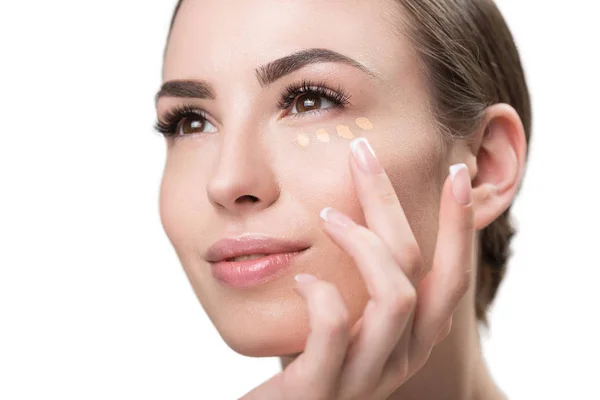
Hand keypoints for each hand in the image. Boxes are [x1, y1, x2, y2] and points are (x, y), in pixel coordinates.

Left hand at [240, 138, 473, 399]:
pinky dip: (320, 293)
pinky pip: (335, 328)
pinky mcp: (322, 390)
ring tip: (328, 217)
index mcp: (412, 338)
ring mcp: (365, 376)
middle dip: (393, 204)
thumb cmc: (310, 365)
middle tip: (363, 155)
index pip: (451, 275)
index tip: (455, 171)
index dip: (458, 224)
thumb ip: (360, 284)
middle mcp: (401, 357)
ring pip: (394, 295)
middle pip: (418, 269)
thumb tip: (354, 216)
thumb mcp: (349, 322)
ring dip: (362, 243)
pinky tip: (303, 279)